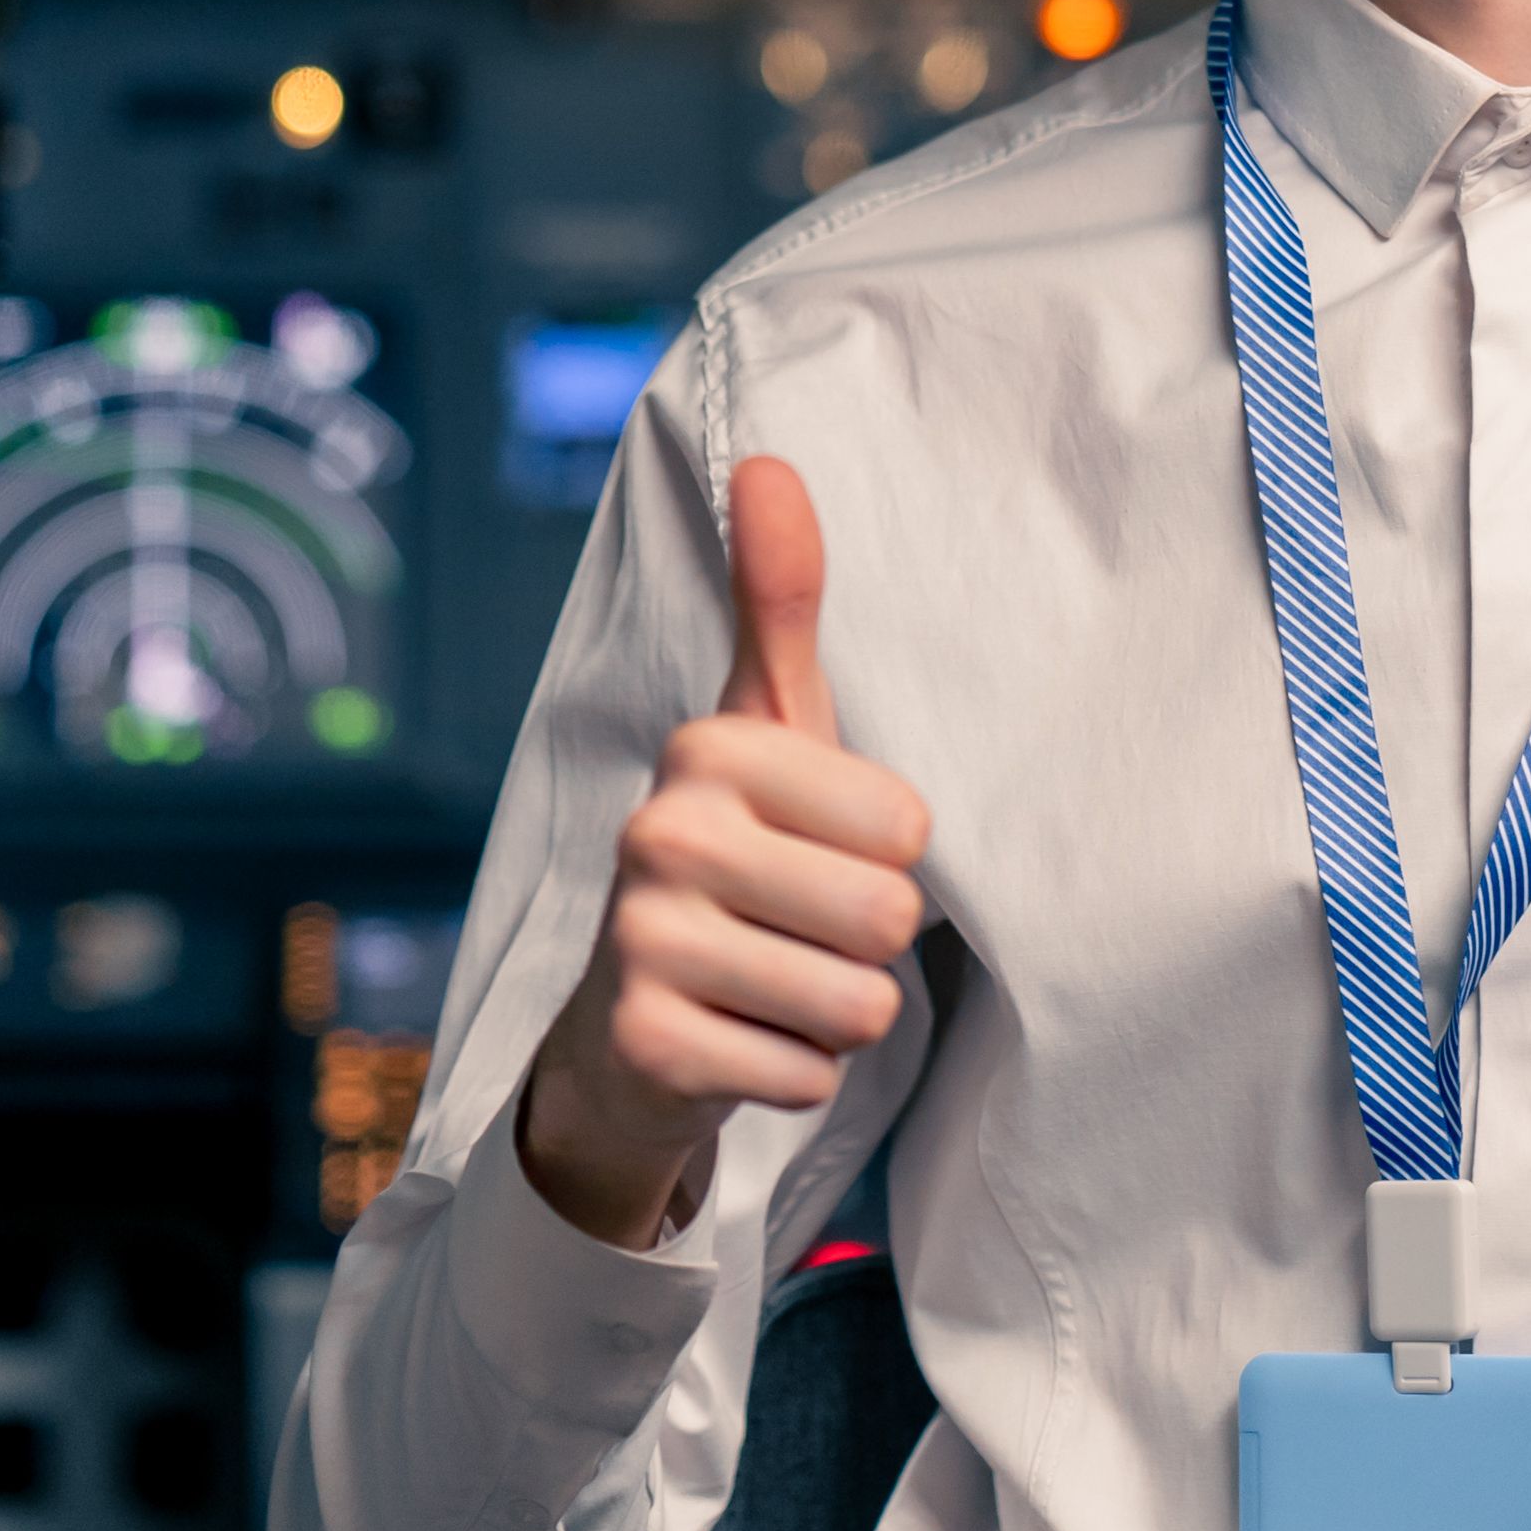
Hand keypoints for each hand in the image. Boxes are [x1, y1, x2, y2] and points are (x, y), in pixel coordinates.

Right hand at [518, 457, 935, 1248]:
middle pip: (887, 917)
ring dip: (832, 1013)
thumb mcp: (766, 731)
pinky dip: (791, 1073)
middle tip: (795, 933)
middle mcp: (658, 830)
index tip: (813, 852)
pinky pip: (808, 1074)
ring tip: (768, 987)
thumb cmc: (733, 863)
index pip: (905, 823)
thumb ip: (778, 603)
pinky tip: (736, 1043)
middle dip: (865, 947)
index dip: (883, 856)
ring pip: (855, 1002)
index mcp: (707, 746)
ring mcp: (642, 939)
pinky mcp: (644, 1044)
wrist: (625, 1033)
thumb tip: (766, 457)